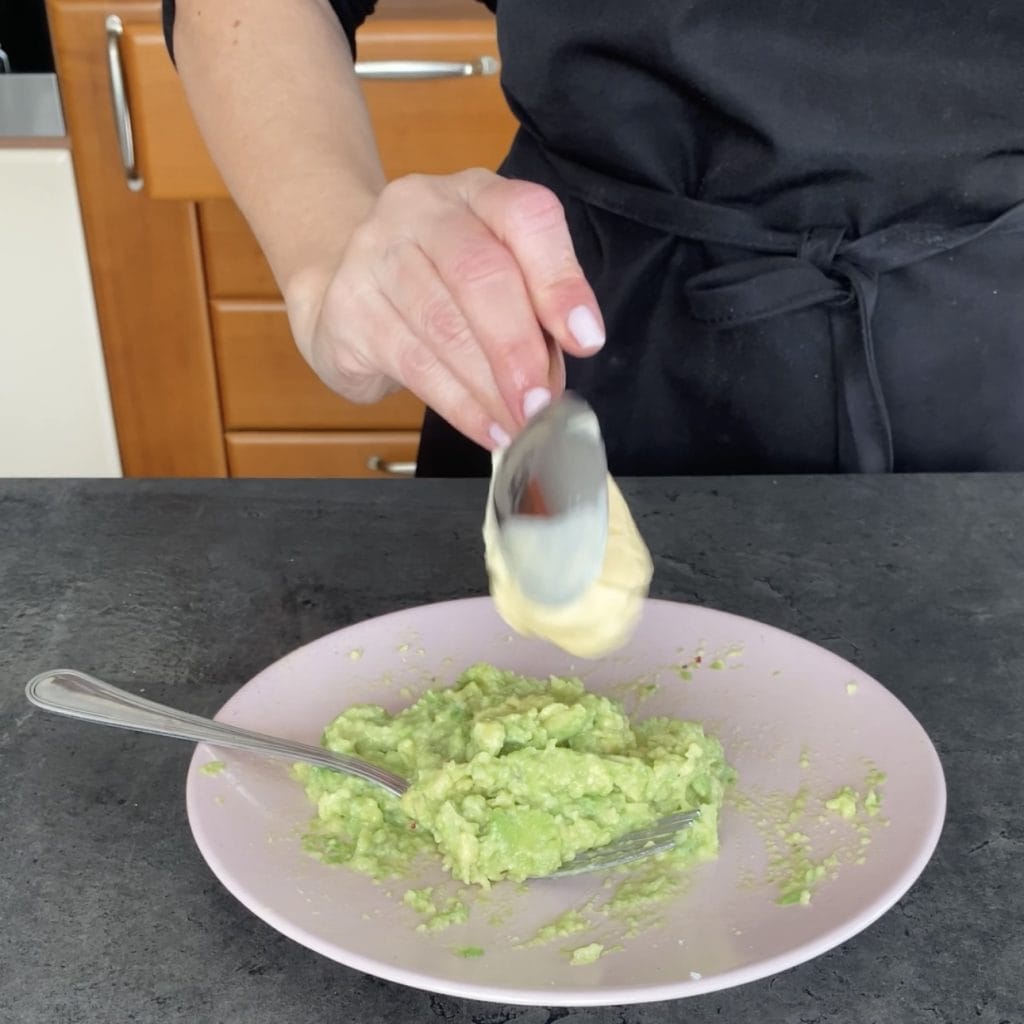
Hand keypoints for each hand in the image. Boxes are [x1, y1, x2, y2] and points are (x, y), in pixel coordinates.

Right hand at [287, 168, 605, 449]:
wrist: (341, 284)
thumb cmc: (438, 284)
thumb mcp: (495, 279)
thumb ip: (534, 313)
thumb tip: (553, 378)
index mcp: (475, 194)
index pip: (525, 215)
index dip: (559, 280)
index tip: (585, 339)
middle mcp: (420, 209)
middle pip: (478, 273)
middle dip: (518, 348)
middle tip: (542, 402)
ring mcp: (373, 253)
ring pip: (442, 324)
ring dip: (489, 386)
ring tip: (519, 424)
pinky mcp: (346, 307)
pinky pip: (411, 362)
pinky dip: (458, 404)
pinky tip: (485, 426)